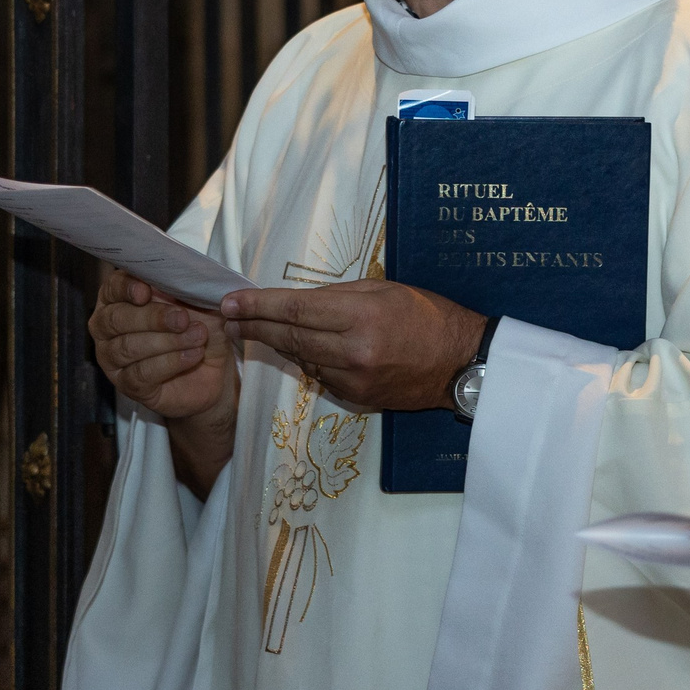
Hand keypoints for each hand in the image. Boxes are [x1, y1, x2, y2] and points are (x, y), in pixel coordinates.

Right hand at [88, 267, 237, 495]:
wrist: (219, 384)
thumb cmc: (209, 336)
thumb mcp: (204, 306)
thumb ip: (191, 292)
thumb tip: (191, 277)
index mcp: (122, 302)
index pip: (111, 287)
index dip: (124, 285)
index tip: (146, 286)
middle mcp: (109, 331)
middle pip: (115, 320)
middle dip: (153, 317)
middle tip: (185, 316)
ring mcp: (116, 363)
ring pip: (126, 348)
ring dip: (165, 340)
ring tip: (197, 337)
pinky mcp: (132, 391)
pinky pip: (141, 375)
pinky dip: (170, 362)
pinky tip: (194, 355)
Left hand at [220, 278, 485, 412]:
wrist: (461, 363)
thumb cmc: (429, 316)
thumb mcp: (387, 290)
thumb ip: (340, 296)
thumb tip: (297, 301)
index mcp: (362, 318)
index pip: (297, 310)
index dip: (259, 306)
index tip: (230, 301)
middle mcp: (353, 352)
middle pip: (290, 337)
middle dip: (254, 326)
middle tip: (228, 316)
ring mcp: (353, 380)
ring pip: (301, 358)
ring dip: (276, 343)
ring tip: (253, 328)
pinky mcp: (356, 399)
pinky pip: (320, 375)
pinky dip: (306, 359)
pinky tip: (298, 348)